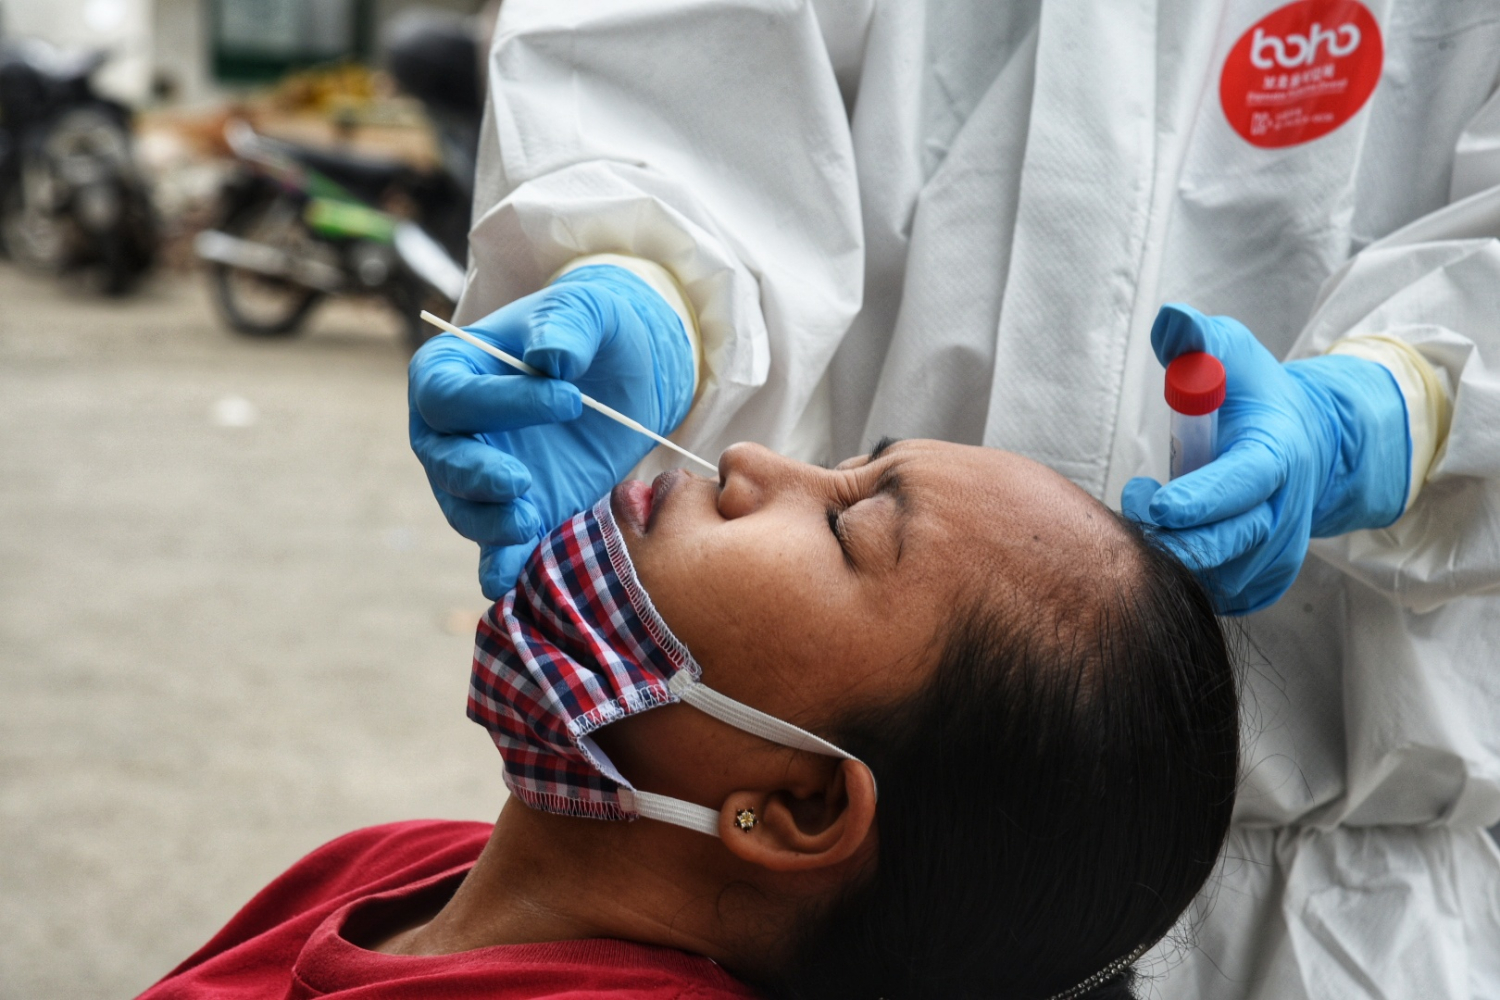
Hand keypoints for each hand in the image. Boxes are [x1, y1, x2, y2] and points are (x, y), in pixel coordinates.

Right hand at [409, 264, 696, 597]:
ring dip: (489, 523)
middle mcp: (453, 430)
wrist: (628, 372)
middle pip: (442, 460)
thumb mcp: (589, 310)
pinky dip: (501, 566)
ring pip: (465, 510)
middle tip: (522, 481)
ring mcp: (483, 478)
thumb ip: (567, 325)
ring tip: (528, 520)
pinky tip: (504, 586)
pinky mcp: (521, 513)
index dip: (498, 402)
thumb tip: (550, 358)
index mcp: (453, 369)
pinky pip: (500, 547)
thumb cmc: (593, 330)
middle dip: (475, 476)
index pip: (452, 394)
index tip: (568, 399)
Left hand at [1121, 304, 1408, 614]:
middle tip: (1135, 507)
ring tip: (1147, 527)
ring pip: (1225, 576)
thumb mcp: (1230, 352)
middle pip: (1233, 541)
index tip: (1158, 503)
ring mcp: (1280, 549)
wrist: (1304, 440)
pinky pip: (1229, 595)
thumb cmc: (1253, 395)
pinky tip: (1169, 553)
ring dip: (1179, 560)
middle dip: (1176, 535)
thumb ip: (1198, 339)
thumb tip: (1172, 323)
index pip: (1244, 483)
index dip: (1202, 498)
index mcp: (1279, 452)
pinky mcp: (1267, 576)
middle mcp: (1287, 508)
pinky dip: (1194, 584)